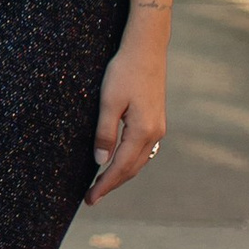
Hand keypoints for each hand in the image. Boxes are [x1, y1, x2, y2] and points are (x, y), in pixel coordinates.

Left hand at [86, 39, 167, 202]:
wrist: (146, 49)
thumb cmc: (124, 71)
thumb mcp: (109, 102)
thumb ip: (105, 134)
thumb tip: (100, 162)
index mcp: (143, 132)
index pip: (120, 168)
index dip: (104, 185)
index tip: (90, 199)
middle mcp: (155, 133)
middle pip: (131, 168)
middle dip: (111, 184)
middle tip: (92, 197)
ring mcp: (158, 127)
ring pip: (139, 160)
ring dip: (121, 174)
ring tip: (102, 184)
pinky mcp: (156, 120)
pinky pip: (143, 149)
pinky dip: (129, 161)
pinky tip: (119, 162)